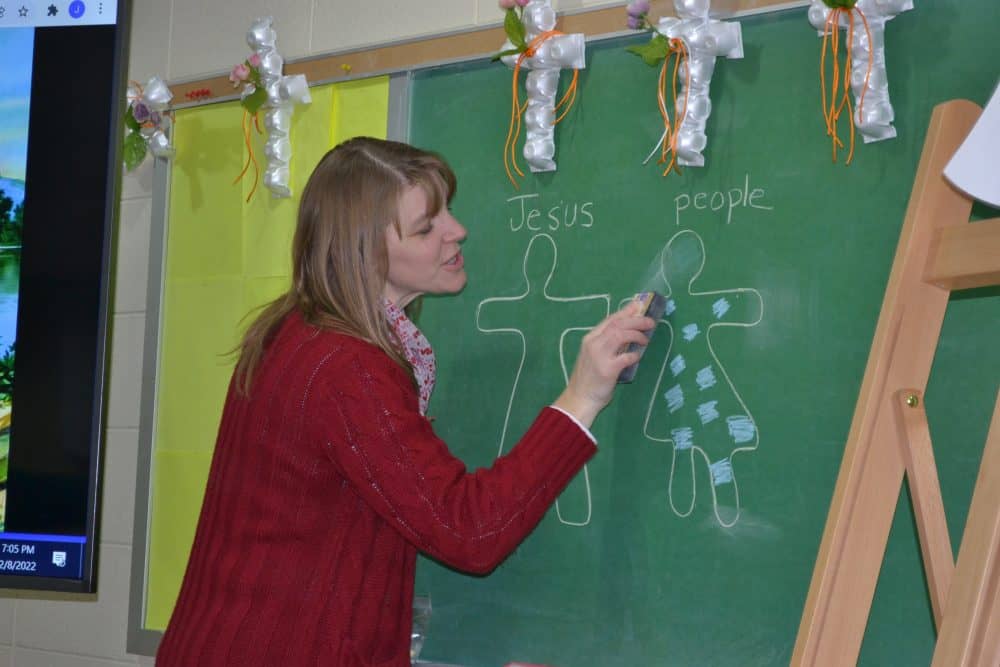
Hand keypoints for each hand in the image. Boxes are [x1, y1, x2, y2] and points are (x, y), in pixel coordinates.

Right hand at [553, 301, 654, 427]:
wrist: (579, 399)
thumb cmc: (589, 378)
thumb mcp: (594, 355)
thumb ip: (608, 343)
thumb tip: (629, 332)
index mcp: (590, 338)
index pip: (610, 319)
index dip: (626, 311)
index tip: (639, 305)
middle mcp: (593, 343)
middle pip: (617, 324)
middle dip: (636, 320)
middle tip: (650, 322)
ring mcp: (599, 356)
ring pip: (621, 335)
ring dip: (636, 335)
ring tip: (645, 339)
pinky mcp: (607, 370)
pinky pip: (626, 357)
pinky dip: (634, 355)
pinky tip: (637, 357)